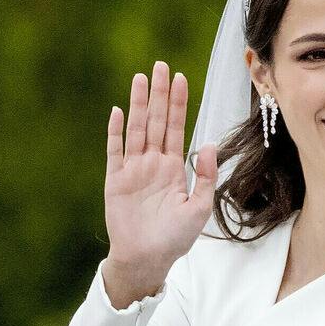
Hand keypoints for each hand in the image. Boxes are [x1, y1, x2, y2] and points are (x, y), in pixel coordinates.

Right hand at [103, 60, 218, 307]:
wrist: (147, 260)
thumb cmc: (175, 238)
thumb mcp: (199, 208)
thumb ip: (206, 176)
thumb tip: (209, 143)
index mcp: (173, 167)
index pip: (176, 127)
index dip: (178, 103)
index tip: (181, 78)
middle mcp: (153, 163)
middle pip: (156, 120)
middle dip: (159, 94)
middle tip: (161, 65)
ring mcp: (133, 170)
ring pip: (136, 129)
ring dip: (138, 104)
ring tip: (140, 78)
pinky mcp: (115, 181)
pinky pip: (115, 151)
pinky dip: (116, 131)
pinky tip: (118, 111)